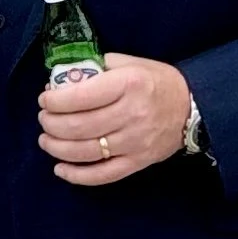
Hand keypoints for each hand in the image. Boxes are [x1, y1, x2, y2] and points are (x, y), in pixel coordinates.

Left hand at [37, 54, 191, 184]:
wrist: (193, 107)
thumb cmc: (157, 81)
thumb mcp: (131, 62)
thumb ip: (98, 67)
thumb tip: (65, 79)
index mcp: (128, 84)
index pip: (80, 97)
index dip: (54, 101)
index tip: (44, 100)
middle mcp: (131, 114)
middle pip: (78, 127)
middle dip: (51, 124)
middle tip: (44, 119)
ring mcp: (135, 142)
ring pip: (85, 152)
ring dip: (57, 148)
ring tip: (46, 140)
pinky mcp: (138, 162)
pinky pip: (103, 175)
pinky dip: (78, 176)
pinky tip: (61, 169)